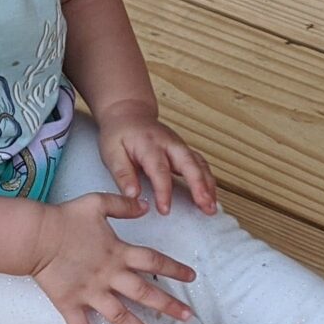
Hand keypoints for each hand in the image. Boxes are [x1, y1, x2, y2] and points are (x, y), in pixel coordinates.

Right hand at [31, 193, 196, 323]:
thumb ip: (123, 204)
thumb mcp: (97, 203)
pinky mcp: (70, 305)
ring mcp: (90, 293)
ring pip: (122, 318)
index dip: (174, 269)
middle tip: (188, 319)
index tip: (192, 278)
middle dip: (169, 307)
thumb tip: (146, 205)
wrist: (35, 236)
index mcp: (118, 253)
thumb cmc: (65, 218)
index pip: (153, 261)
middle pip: (145, 294)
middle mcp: (109, 276)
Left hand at [97, 108, 218, 216]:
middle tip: (206, 206)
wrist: (129, 113)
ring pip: (200, 164)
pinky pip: (200, 164)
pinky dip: (208, 180)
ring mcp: (179, 146)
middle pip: (190, 164)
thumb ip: (123, 175)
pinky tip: (210, 196)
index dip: (164, 191)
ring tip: (211, 207)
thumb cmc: (119, 134)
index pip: (159, 170)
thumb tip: (133, 196)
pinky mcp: (184, 150)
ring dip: (209, 185)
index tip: (165, 209)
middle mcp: (169, 144)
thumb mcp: (112, 152)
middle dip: (200, 186)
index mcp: (149, 145)